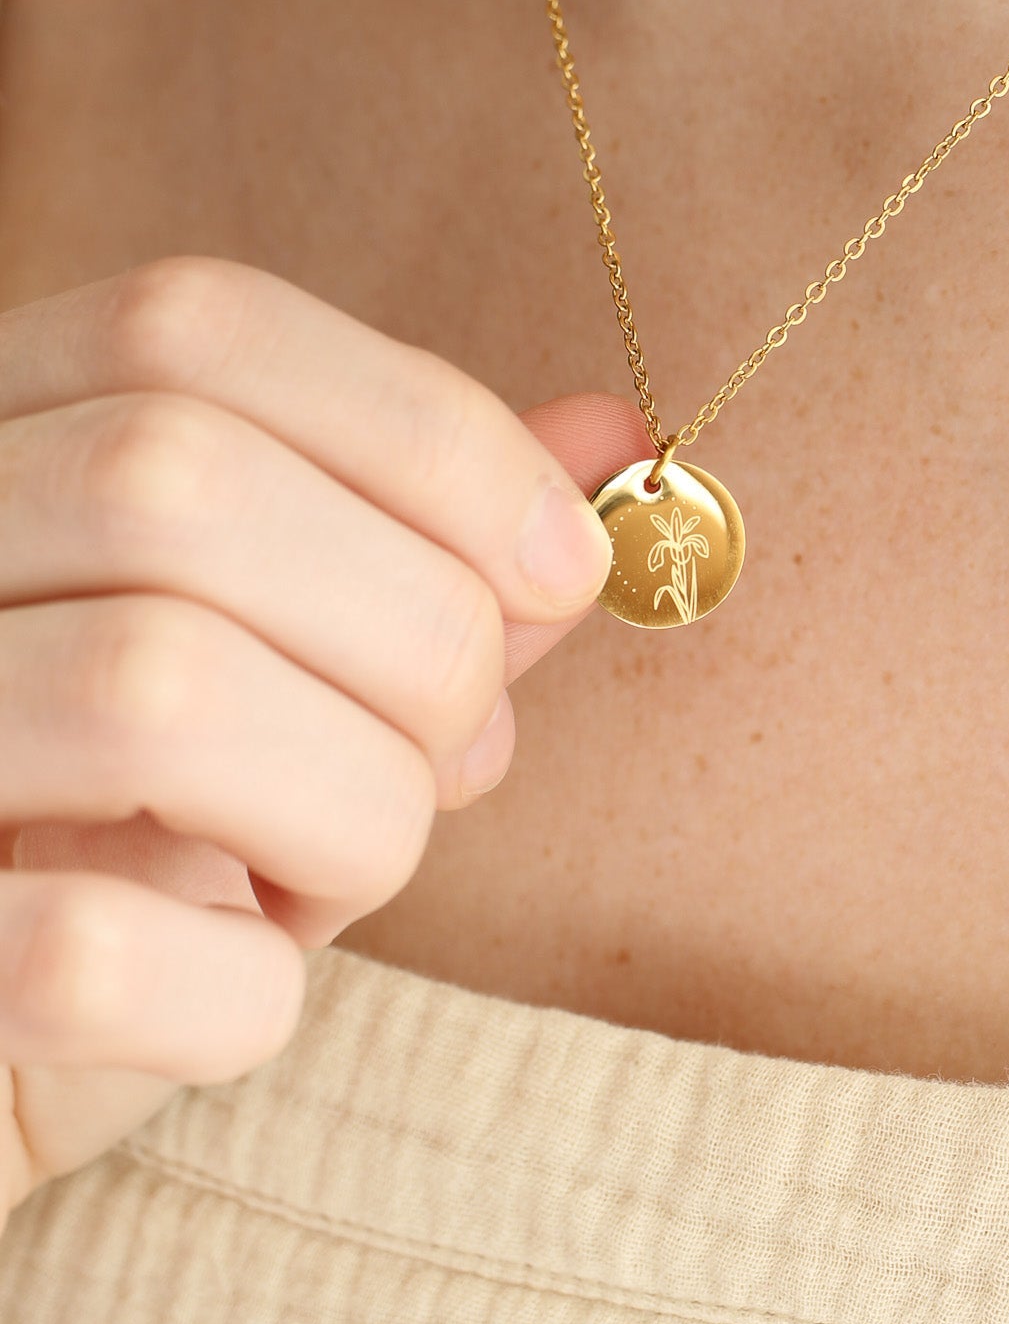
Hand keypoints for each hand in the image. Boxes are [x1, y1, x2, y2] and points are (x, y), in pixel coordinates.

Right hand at [0, 256, 653, 1221]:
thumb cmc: (114, 870)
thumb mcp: (275, 697)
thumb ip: (415, 563)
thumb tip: (607, 437)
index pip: (191, 327)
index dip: (424, 428)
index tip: (565, 563)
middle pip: (181, 479)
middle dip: (416, 631)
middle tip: (455, 756)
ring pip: (155, 688)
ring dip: (355, 807)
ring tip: (335, 874)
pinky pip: (87, 955)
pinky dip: (239, 996)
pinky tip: (237, 996)